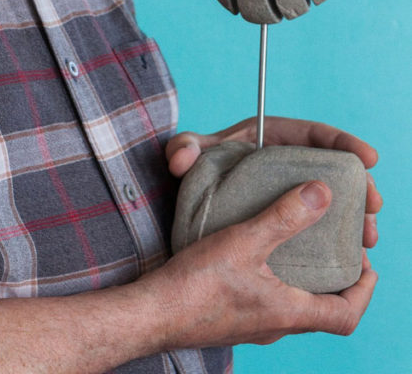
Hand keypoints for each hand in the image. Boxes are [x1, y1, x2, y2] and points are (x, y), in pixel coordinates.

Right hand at [142, 178, 377, 349]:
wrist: (153, 314)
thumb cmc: (197, 283)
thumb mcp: (245, 240)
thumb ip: (285, 216)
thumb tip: (322, 193)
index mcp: (289, 312)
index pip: (346, 315)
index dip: (364, 291)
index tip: (368, 265)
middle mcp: (276, 326)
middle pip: (324, 311)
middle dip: (337, 281)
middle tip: (337, 248)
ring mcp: (254, 325)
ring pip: (295, 306)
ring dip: (307, 281)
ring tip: (302, 245)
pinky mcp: (233, 319)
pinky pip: (268, 303)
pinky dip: (277, 281)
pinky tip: (259, 255)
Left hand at [165, 116, 381, 247]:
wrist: (186, 202)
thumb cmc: (190, 171)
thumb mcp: (186, 155)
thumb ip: (181, 148)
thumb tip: (182, 158)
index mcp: (270, 139)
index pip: (314, 134)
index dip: (344, 142)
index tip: (369, 157)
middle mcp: (287, 163)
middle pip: (334, 169)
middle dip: (361, 185)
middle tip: (374, 206)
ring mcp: (290, 192)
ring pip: (334, 199)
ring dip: (356, 215)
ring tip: (367, 236)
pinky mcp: (289, 217)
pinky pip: (322, 224)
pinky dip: (339, 237)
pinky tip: (349, 257)